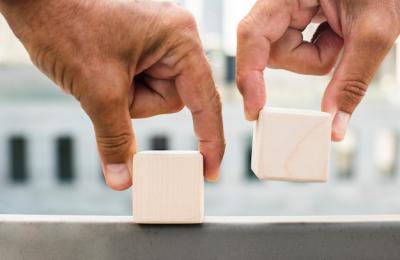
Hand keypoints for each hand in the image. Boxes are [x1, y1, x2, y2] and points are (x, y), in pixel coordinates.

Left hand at [1, 0, 224, 189]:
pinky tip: (103, 71)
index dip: (211, 139)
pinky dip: (122, 88)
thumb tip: (123, 179)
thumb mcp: (98, 90)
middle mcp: (175, 38)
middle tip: (111, 91)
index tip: (210, 169)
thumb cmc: (66, 23)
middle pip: (173, 99)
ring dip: (126, 98)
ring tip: (102, 74)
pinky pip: (143, 83)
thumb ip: (115, 139)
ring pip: (154, 94)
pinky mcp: (143, 46)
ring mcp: (158, 40)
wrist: (34, 0)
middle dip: (138, 104)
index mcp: (179, 39)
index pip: (205, 100)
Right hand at [237, 0, 398, 140]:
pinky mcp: (292, 21)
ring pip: (285, 55)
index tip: (255, 109)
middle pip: (271, 51)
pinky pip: (294, 51)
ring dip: (316, 56)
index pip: (252, 35)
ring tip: (341, 33)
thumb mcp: (372, 33)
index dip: (248, 74)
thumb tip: (333, 125)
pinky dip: (317, 52)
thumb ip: (351, 81)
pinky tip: (334, 33)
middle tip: (339, 44)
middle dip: (306, 61)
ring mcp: (284, 12)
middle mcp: (279, 2)